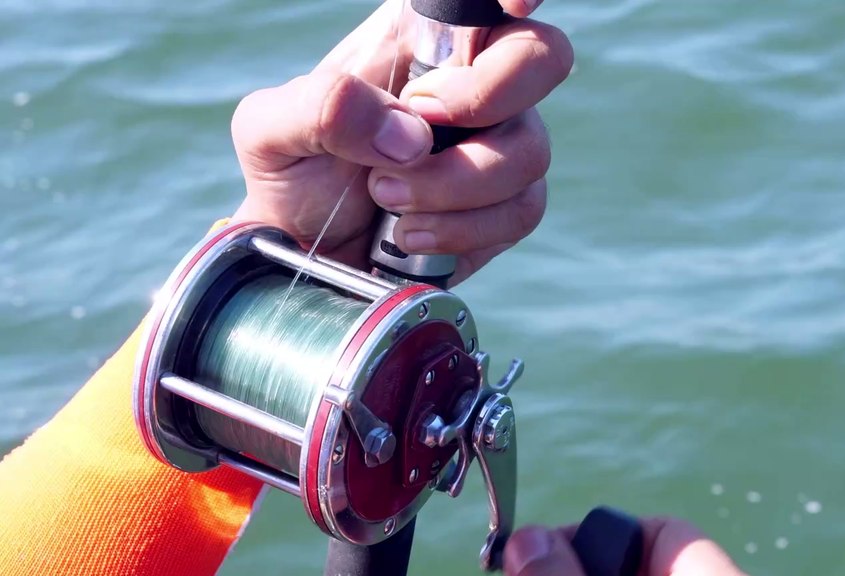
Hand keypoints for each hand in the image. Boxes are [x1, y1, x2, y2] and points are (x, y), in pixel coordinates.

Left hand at [228, 0, 572, 283]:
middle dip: (489, 97)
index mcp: (418, 39)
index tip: (517, 3)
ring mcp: (497, 142)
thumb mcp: (271, 131)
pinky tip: (410, 234)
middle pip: (542, 57)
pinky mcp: (506, 204)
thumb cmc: (292, 173)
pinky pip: (521, 210)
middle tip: (423, 125)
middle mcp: (470, 81)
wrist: (305, 251)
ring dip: (454, 186)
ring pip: (529, 150)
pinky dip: (462, 230)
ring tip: (386, 197)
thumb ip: (322, 108)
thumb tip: (409, 132)